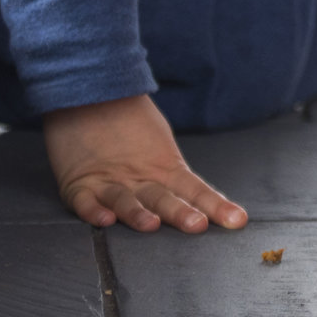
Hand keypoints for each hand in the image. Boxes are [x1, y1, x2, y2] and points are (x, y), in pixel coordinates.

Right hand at [43, 93, 247, 233]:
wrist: (90, 93)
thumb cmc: (130, 122)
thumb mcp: (160, 147)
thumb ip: (173, 175)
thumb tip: (204, 202)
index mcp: (164, 168)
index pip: (195, 190)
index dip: (216, 206)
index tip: (238, 221)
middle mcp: (139, 178)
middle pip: (162, 197)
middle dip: (180, 212)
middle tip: (197, 224)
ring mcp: (109, 180)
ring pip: (124, 200)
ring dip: (137, 213)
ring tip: (151, 224)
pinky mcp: (78, 183)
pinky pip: (84, 200)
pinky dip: (93, 211)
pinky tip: (104, 220)